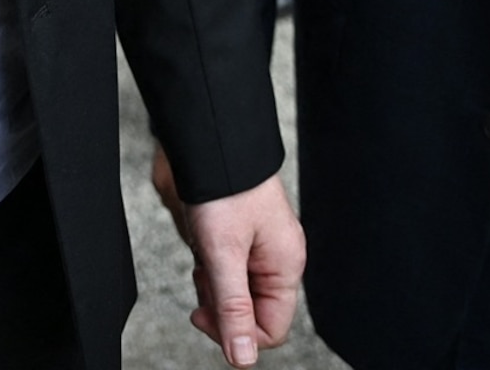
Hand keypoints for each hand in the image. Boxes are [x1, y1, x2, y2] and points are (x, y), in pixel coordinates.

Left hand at [169, 167, 303, 365]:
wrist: (213, 141)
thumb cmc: (224, 190)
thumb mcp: (223, 255)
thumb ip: (233, 308)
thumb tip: (243, 358)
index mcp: (286, 266)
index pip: (271, 328)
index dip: (237, 332)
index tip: (204, 313)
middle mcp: (279, 260)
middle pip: (252, 311)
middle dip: (222, 303)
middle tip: (202, 276)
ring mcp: (261, 247)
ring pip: (237, 291)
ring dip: (214, 284)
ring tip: (203, 256)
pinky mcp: (243, 236)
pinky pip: (229, 268)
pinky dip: (212, 264)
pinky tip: (203, 243)